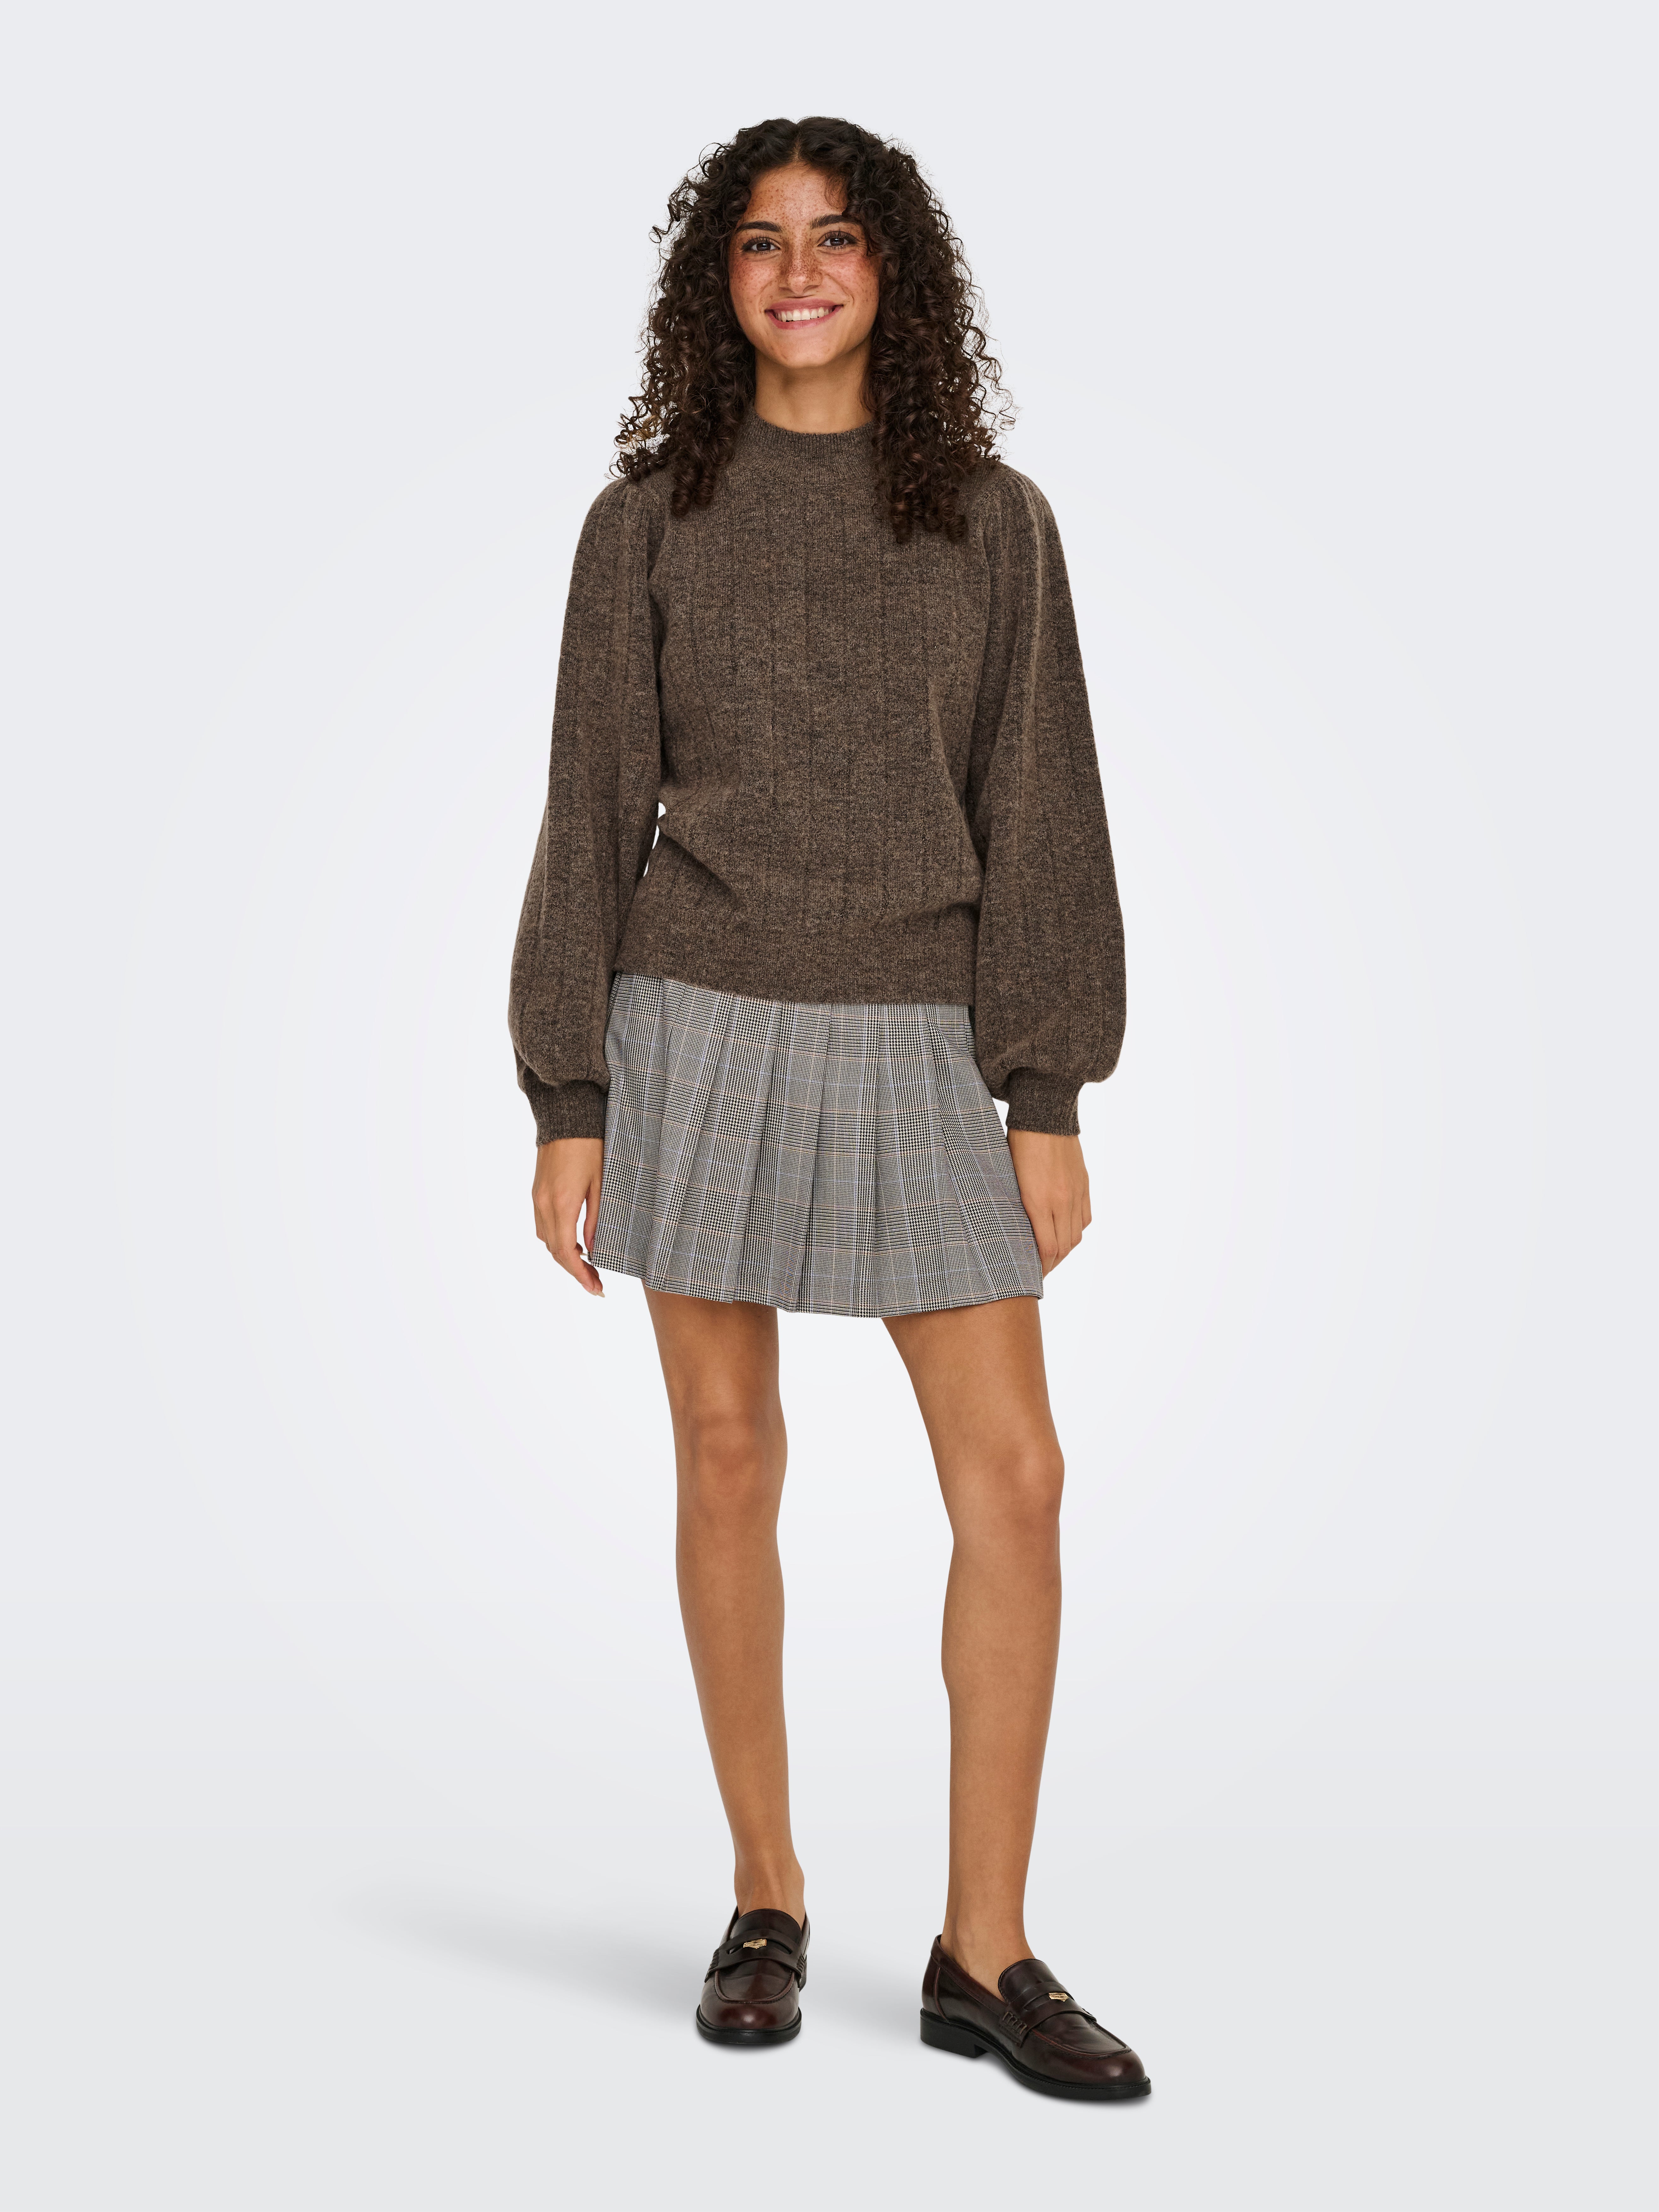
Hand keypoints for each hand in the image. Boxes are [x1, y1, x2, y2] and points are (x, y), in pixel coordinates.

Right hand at [532, 1137, 604, 1295]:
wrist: (566, 1117)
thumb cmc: (591, 1146)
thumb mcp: (602, 1184)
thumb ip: (597, 1220)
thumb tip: (594, 1251)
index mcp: (562, 1203)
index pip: (566, 1252)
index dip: (580, 1275)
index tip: (596, 1289)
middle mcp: (544, 1204)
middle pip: (554, 1251)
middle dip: (575, 1271)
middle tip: (596, 1285)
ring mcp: (537, 1198)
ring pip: (546, 1240)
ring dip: (565, 1257)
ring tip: (589, 1266)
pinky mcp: (536, 1192)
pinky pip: (542, 1226)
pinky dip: (557, 1240)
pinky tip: (575, 1243)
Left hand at [1007, 1129, 1090, 1274]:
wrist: (1043, 1116)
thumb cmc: (1016, 1145)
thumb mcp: (1009, 1179)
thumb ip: (1016, 1208)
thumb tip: (1017, 1233)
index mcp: (1038, 1202)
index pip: (1047, 1250)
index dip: (1041, 1268)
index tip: (1031, 1275)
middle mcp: (1061, 1201)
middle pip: (1064, 1247)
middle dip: (1052, 1264)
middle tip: (1039, 1271)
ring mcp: (1075, 1193)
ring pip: (1076, 1235)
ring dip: (1065, 1250)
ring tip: (1052, 1256)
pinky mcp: (1083, 1184)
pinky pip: (1085, 1217)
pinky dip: (1076, 1230)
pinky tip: (1065, 1232)